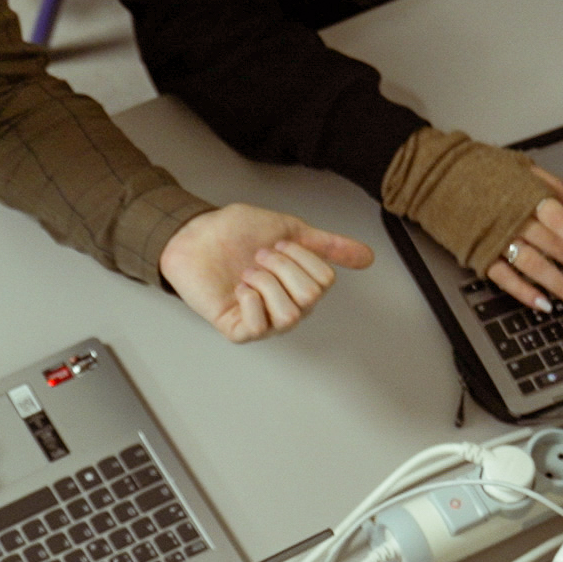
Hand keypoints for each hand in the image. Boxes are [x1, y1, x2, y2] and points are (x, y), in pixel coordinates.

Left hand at [161, 205, 372, 340]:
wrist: (194, 233)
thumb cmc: (236, 233)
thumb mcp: (289, 230)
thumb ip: (328, 245)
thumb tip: (368, 257)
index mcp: (300, 286)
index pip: (325, 280)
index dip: (301, 257)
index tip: (277, 244)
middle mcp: (286, 307)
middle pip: (310, 297)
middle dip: (283, 268)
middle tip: (259, 258)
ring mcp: (263, 322)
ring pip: (289, 315)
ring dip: (266, 283)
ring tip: (247, 272)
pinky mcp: (238, 330)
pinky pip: (259, 327)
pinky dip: (250, 301)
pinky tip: (238, 288)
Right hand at [484, 165, 562, 314]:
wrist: (432, 175)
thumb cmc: (477, 168)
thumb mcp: (521, 167)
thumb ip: (555, 187)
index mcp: (529, 196)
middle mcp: (516, 219)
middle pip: (559, 250)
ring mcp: (497, 239)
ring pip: (537, 268)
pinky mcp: (478, 253)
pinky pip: (505, 278)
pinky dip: (524, 293)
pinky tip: (543, 304)